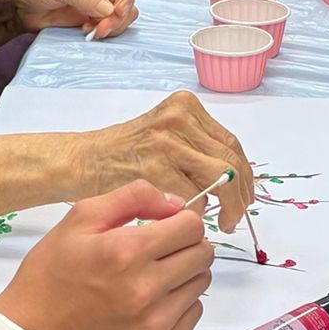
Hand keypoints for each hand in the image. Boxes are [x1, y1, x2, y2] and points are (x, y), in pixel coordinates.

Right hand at [0, 181, 213, 329]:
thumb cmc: (50, 277)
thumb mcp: (80, 219)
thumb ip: (133, 198)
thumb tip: (175, 203)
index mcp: (127, 252)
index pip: (192, 226)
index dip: (181, 221)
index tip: (165, 227)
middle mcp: (146, 290)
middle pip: (203, 255)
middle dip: (185, 246)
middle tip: (158, 253)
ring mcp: (155, 326)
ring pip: (200, 285)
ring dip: (182, 276)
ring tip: (150, 280)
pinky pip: (192, 316)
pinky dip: (178, 306)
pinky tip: (148, 306)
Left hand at [3, 0, 137, 35]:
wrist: (20, 7)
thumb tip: (109, 10)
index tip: (117, 11)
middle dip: (118, 15)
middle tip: (104, 28)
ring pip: (123, 13)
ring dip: (113, 25)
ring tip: (94, 31)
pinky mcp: (95, 15)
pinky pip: (111, 24)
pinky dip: (104, 30)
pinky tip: (87, 30)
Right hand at [74, 89, 253, 232]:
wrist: (82, 161)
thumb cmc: (123, 155)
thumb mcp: (164, 134)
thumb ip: (196, 146)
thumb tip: (236, 178)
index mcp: (184, 107)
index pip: (231, 144)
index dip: (245, 175)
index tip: (245, 196)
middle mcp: (178, 119)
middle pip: (231, 161)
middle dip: (241, 195)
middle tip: (237, 216)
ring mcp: (167, 143)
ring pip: (219, 179)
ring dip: (225, 207)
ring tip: (218, 222)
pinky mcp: (155, 169)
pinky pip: (194, 197)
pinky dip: (196, 212)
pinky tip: (187, 219)